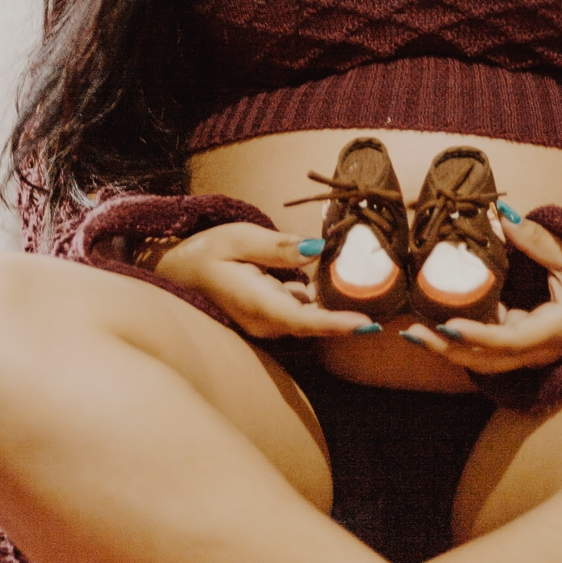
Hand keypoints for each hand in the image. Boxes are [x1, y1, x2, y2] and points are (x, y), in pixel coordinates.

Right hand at [154, 222, 373, 339]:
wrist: (173, 272)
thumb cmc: (204, 252)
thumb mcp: (240, 238)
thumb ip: (280, 247)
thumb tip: (319, 250)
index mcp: (257, 304)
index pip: (303, 320)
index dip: (337, 323)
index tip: (367, 324)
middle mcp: (266, 322)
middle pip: (314, 321)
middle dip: (348, 312)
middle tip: (388, 304)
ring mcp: (267, 323)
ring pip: (310, 315)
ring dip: (334, 302)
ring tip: (370, 285)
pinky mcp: (269, 316)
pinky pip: (300, 308)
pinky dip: (317, 296)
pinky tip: (333, 275)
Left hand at [401, 210, 561, 373]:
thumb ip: (535, 238)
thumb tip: (500, 212)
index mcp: (556, 330)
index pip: (512, 340)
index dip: (480, 336)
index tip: (450, 325)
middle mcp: (539, 351)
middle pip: (488, 360)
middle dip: (448, 349)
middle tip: (412, 333)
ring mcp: (528, 354)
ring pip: (483, 361)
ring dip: (447, 349)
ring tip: (412, 334)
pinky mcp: (518, 347)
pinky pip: (485, 349)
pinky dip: (459, 340)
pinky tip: (431, 325)